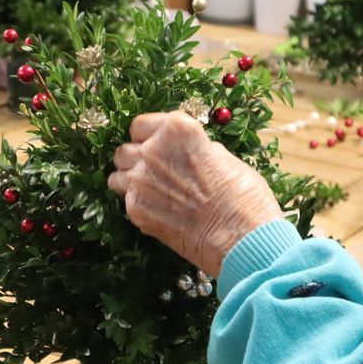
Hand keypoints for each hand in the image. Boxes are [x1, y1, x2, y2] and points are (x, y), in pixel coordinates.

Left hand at [106, 112, 282, 275]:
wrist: (242, 238)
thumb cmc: (244, 196)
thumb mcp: (224, 158)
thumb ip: (195, 149)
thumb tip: (184, 151)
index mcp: (176, 129)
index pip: (140, 125)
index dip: (149, 137)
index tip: (158, 147)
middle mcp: (151, 150)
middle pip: (126, 150)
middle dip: (137, 160)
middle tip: (156, 173)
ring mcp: (139, 180)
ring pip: (118, 175)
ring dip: (131, 181)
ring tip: (153, 193)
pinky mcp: (135, 209)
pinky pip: (125, 201)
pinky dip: (138, 205)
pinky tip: (160, 212)